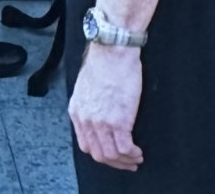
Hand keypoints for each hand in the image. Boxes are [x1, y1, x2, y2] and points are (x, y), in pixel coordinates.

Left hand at [69, 44, 143, 170]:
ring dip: (125, 161)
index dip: (101, 153)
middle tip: (127, 162)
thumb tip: (97, 117)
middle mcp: (86, 119)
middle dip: (114, 162)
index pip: (85, 144)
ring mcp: (101, 121)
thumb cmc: (103, 64)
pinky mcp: (119, 121)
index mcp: (76, 111)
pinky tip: (138, 151)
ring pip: (111, 156)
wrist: (112, 52)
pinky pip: (125, 149)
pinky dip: (133, 154)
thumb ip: (88, 106)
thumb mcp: (86, 88)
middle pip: (98, 154)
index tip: (113, 155)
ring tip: (136, 157)